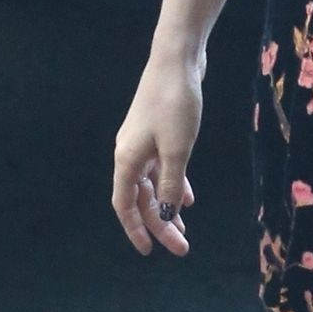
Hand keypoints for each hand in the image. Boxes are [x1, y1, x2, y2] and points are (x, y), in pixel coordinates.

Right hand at [111, 50, 203, 256]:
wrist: (177, 60)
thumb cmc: (175, 103)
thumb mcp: (177, 149)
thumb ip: (170, 183)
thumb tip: (166, 215)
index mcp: (127, 160)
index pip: (125, 205)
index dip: (136, 230)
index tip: (149, 251)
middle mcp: (130, 153)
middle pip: (142, 199)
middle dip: (160, 224)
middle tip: (181, 246)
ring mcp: (143, 142)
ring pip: (153, 184)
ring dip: (167, 206)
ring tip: (184, 227)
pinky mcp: (158, 132)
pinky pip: (162, 167)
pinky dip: (173, 182)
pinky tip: (187, 196)